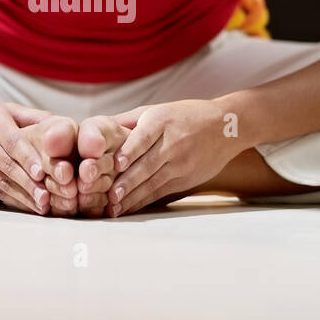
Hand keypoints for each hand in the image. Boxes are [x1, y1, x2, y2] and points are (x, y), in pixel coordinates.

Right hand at [0, 97, 55, 214]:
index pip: (12, 142)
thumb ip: (29, 117)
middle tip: (48, 199)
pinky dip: (9, 198)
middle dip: (28, 184)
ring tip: (41, 207)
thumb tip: (61, 123)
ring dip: (21, 195)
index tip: (42, 174)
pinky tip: (25, 205)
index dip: (28, 159)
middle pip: (7, 165)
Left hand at [100, 98, 235, 217]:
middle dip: (128, 182)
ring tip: (114, 207)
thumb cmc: (183, 116)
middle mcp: (172, 143)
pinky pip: (160, 192)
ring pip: (153, 182)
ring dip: (133, 196)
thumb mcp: (157, 110)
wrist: (226, 127)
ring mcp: (181, 163)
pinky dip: (143, 201)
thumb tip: (92, 129)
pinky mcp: (185, 179)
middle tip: (109, 195)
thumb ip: (127, 121)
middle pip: (148, 164)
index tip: (116, 163)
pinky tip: (128, 208)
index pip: (145, 137)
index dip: (131, 150)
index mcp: (162, 121)